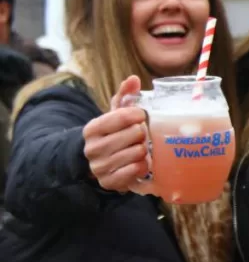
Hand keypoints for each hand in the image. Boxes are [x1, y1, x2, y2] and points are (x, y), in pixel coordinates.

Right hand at [82, 76, 150, 191]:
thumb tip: (133, 79)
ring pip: (137, 154)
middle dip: (142, 134)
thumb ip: (124, 96)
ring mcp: (99, 167)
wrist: (99, 162)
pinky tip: (141, 162)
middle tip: (141, 135)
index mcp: (92, 128)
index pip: (122, 117)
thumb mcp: (116, 115)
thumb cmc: (113, 134)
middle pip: (134, 135)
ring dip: (144, 151)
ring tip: (141, 149)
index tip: (141, 116)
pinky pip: (135, 171)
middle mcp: (92, 148)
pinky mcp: (108, 182)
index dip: (138, 115)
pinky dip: (142, 166)